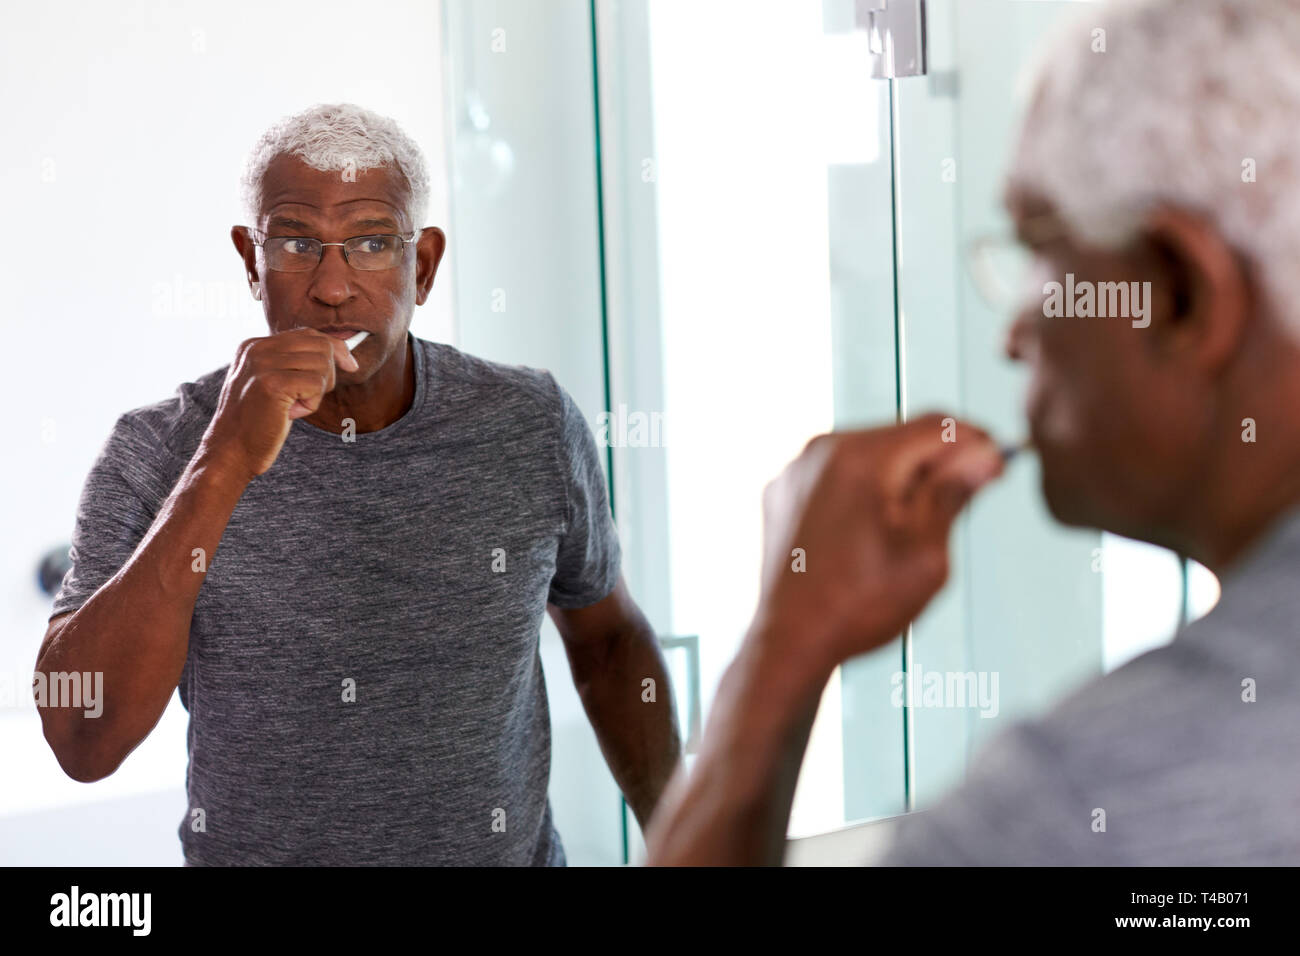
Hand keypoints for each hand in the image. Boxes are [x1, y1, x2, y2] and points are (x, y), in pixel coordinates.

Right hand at [199, 328, 359, 479]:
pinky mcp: (272, 383)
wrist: (231, 451)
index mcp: (254, 345)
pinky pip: (316, 384)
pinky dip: (311, 404)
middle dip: (327, 374)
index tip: (350, 365)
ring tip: (291, 407)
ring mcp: (263, 364)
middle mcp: (256, 348)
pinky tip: (289, 414)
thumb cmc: (257, 422)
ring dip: (316, 393)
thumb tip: (342, 352)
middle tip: (306, 398)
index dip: (335, 348)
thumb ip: (295, 363)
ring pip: (322, 365)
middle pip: (320, 346)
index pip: (307, 334)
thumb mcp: (273, 383)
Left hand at [754, 414, 1003, 675]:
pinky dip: (863, 490)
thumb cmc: (856, 607)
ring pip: (869, 453)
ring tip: (912, 528)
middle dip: (938, 461)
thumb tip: (982, 458)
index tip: (997, 464)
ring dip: (899, 476)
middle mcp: (821, 451)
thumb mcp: (926, 553)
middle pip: (900, 435)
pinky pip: (836, 474)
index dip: (977, 442)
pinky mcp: (784, 491)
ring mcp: (796, 470)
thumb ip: (954, 494)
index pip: (936, 424)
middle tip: (966, 498)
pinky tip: (873, 531)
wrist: (790, 643)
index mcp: (860, 458)